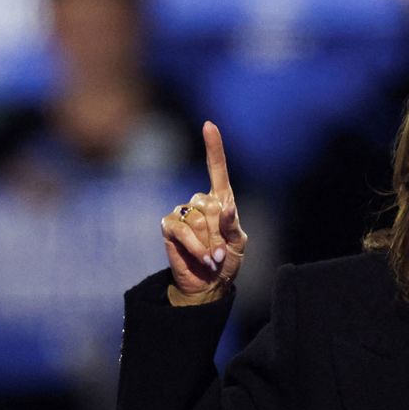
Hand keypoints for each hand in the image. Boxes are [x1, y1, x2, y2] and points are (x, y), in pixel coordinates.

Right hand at [160, 121, 247, 298]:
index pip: (217, 170)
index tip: (209, 125)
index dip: (213, 148)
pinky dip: (195, 246)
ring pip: (196, 219)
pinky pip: (182, 229)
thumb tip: (225, 207)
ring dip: (208, 243)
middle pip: (209, 205)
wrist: (209, 284)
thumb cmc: (227, 261)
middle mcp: (200, 203)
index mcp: (221, 201)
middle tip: (221, 251)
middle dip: (219, 233)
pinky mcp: (169, 227)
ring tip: (212, 257)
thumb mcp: (239, 243)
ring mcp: (183, 213)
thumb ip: (233, 224)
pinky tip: (202, 258)